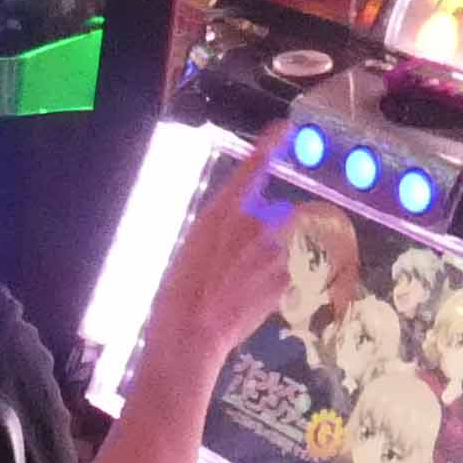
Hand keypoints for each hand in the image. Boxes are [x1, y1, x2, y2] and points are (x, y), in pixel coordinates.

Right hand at [150, 156, 291, 372]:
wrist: (191, 333)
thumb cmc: (177, 291)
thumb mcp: (190, 247)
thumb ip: (221, 230)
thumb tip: (241, 228)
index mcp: (222, 212)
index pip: (251, 170)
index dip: (269, 146)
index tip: (285, 128)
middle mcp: (253, 225)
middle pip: (275, 216)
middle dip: (266, 231)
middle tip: (237, 260)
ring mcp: (273, 253)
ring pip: (276, 250)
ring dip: (264, 262)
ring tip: (234, 287)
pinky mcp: (284, 280)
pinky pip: (279, 277)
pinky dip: (267, 286)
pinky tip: (243, 301)